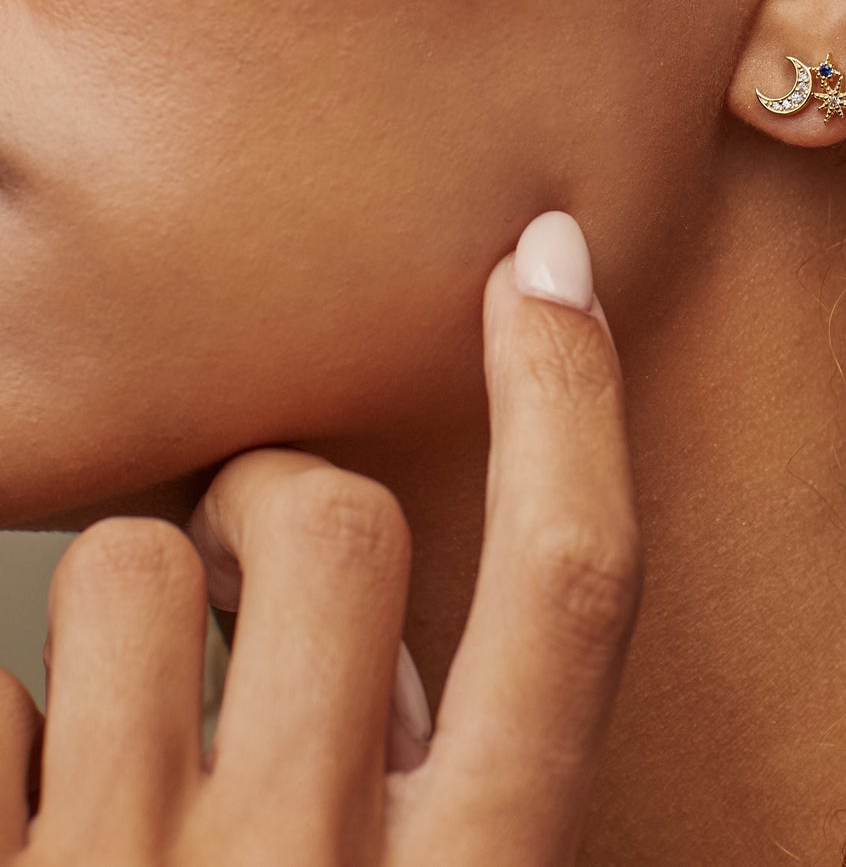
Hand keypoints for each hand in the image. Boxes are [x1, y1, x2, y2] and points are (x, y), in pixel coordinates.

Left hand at [0, 211, 639, 865]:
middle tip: (232, 553)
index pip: (570, 585)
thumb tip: (400, 666)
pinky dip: (4, 713)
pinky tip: (28, 792)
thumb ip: (452, 801)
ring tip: (118, 716)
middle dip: (275, 494)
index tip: (548, 261)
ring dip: (131, 602)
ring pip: (129, 571)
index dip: (571, 395)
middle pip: (337, 528)